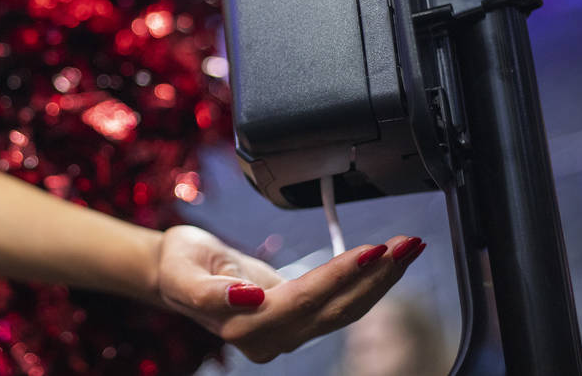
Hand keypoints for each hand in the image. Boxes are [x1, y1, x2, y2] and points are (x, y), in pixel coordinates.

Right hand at [156, 225, 424, 362]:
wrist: (174, 271)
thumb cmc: (178, 264)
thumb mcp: (182, 271)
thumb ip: (211, 292)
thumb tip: (250, 299)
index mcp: (244, 325)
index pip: (305, 300)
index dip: (341, 275)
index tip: (373, 251)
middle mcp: (271, 337)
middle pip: (335, 310)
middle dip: (375, 276)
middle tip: (408, 244)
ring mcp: (285, 333)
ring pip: (344, 311)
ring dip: (380, 280)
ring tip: (407, 248)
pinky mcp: (295, 320)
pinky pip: (338, 306)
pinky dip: (366, 283)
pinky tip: (384, 264)